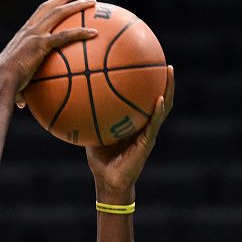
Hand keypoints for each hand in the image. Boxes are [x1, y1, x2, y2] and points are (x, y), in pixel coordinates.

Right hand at [0, 0, 98, 106]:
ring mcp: (35, 35)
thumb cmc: (5, 85)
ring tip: (92, 2)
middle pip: (50, 6)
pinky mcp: (41, 44)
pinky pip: (65, 35)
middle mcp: (29, 30)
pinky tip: (95, 33)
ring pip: (59, 13)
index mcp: (23, 34)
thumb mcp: (13, 81)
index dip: (51, 5)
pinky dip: (81, 32)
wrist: (0, 80)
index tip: (63, 1)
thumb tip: (23, 104)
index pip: (38, 14)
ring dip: (77, 6)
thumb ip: (21, 89)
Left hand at [86, 65, 174, 201]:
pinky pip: (154, 124)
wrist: (108, 182)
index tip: (147, 63)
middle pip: (158, 97)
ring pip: (163, 107)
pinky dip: (158, 111)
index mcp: (134, 122)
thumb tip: (71, 99)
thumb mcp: (91, 134)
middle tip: (164, 60)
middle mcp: (144, 125)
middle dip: (163, 79)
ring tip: (170, 71)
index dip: (147, 82)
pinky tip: (159, 98)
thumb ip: (87, 118)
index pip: (143, 98)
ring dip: (168, 89)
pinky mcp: (147, 143)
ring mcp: (148, 133)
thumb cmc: (100, 160)